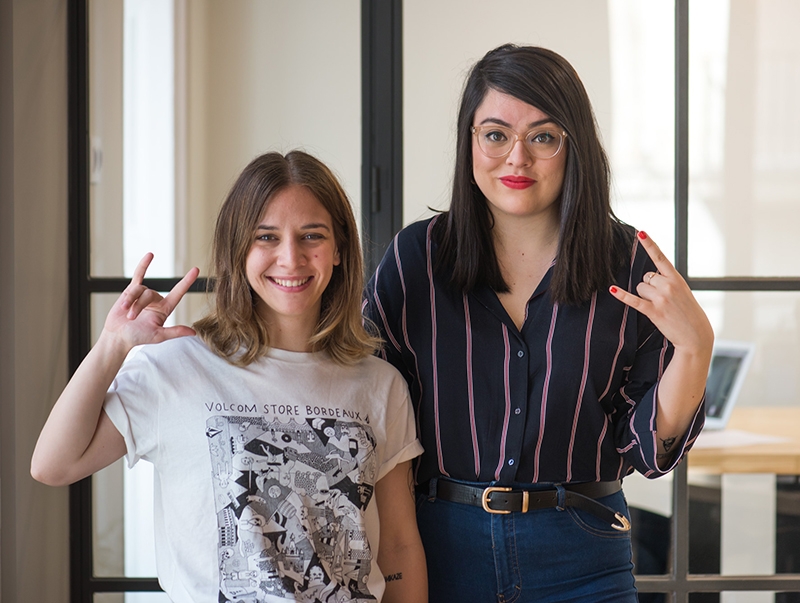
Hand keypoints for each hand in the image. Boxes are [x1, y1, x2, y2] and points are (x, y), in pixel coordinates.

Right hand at [102, 253, 199, 349]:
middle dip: (138, 306)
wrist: (117, 336)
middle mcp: (156, 300)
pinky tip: (150, 255)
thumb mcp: (158, 336)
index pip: (178, 293)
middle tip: (130, 318)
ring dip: (130, 301)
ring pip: (139, 290)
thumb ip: (175, 332)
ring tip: (125, 313)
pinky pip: (139, 275)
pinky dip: (144, 265)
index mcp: (164, 309)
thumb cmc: (138, 337)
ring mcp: (143, 294)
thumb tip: (194, 332)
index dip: (187, 281)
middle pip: (149, 294)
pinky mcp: (131, 291)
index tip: (196, 269)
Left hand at [609, 231, 712, 354]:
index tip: (640, 233)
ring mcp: (661, 298)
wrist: (696, 334)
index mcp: (676, 278)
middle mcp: (669, 285)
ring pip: (640, 288)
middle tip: (662, 299)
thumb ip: (668, 281)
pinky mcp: (654, 311)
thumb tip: (648, 277)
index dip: (649, 244)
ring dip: (645, 296)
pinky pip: (634, 300)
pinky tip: (612, 289)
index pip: (660, 257)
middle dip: (649, 286)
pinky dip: (622, 295)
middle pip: (645, 277)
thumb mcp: (682, 291)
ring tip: (660, 306)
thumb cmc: (688, 312)